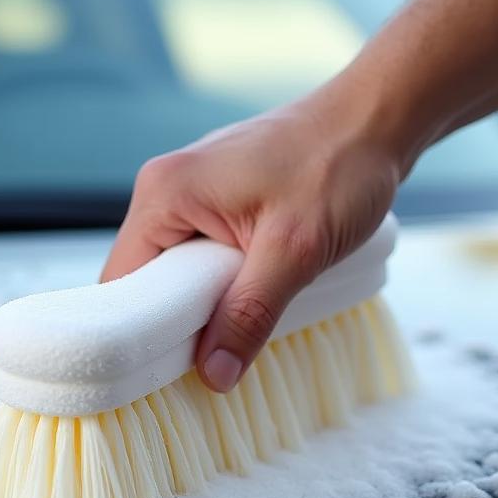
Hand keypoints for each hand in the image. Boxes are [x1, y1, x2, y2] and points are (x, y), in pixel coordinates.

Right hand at [100, 83, 405, 391]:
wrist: (375, 120)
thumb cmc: (339, 169)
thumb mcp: (295, 252)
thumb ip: (249, 314)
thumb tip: (213, 377)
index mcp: (165, 192)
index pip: (122, 281)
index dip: (138, 331)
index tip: (163, 375)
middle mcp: (166, 185)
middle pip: (145, 276)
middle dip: (173, 320)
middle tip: (209, 362)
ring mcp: (192, 187)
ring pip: (175, 266)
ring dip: (202, 302)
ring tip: (234, 333)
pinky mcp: (218, 194)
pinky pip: (200, 249)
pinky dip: (219, 281)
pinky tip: (248, 299)